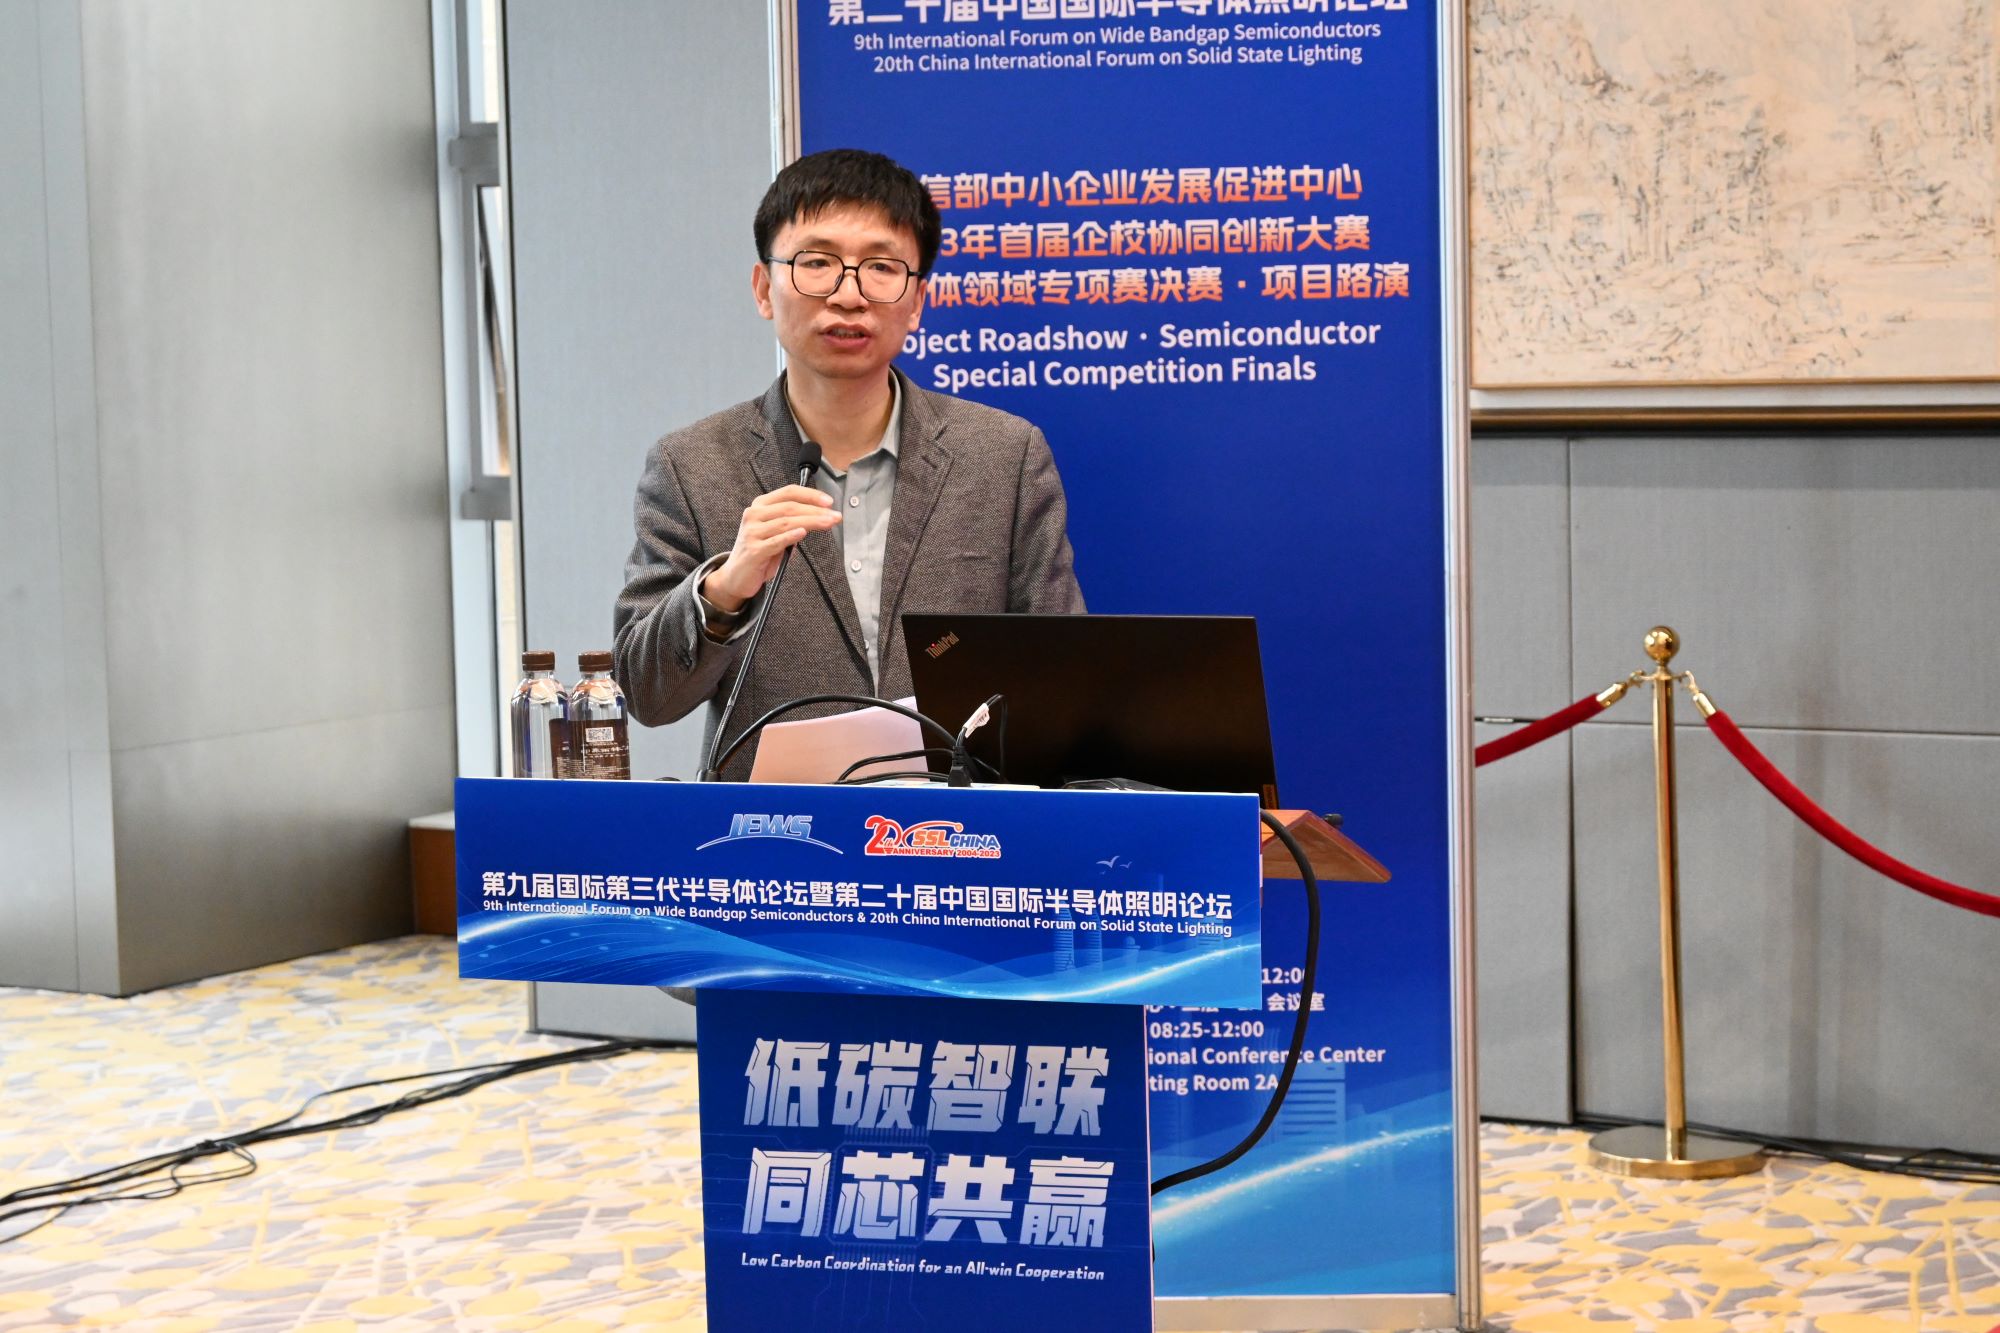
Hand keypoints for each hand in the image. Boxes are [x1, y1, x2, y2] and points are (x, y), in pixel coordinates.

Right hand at [703, 484, 839, 611]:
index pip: (788, 492)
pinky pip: (776, 541)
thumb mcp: (776, 533)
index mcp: (760, 506)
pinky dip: (791, 536)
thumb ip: (793, 522)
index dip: (810, 495)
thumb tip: (820, 516)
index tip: (829, 501)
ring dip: (811, 522)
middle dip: (816, 510)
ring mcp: (752, 532)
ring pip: (786, 522)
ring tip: (828, 523)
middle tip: (835, 516)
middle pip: (790, 507)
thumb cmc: (760, 552)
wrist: (736, 576)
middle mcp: (754, 515)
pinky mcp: (753, 550)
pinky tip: (803, 532)